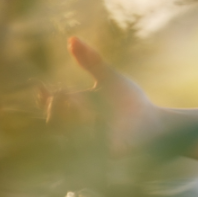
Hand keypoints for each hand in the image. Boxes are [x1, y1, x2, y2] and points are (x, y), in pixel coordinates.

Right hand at [42, 36, 158, 154]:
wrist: (155, 123)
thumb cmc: (131, 102)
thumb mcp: (110, 79)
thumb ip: (91, 61)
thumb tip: (71, 39)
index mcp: (77, 110)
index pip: (50, 106)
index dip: (44, 99)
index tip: (42, 88)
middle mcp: (77, 129)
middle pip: (52, 120)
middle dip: (58, 107)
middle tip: (70, 96)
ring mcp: (87, 145)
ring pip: (64, 136)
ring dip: (74, 120)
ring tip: (88, 111)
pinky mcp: (100, 157)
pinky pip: (83, 150)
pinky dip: (88, 135)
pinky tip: (97, 125)